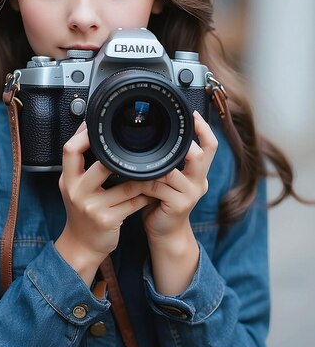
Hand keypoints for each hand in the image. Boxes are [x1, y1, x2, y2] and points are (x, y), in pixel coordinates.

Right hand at [55, 122, 153, 285]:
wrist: (81, 245)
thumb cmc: (82, 212)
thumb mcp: (74, 187)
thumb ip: (82, 166)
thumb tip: (92, 133)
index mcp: (68, 179)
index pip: (70, 150)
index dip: (84, 135)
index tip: (99, 126)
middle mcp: (77, 191)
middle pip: (101, 164)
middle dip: (121, 159)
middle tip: (138, 151)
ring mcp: (92, 207)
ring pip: (126, 185)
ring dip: (143, 179)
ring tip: (154, 172)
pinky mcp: (107, 219)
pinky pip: (133, 202)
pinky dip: (145, 196)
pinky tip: (152, 192)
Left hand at [142, 111, 217, 239]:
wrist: (165, 233)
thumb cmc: (162, 202)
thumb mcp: (169, 179)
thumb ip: (168, 162)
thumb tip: (153, 136)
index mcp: (199, 173)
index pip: (211, 146)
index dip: (204, 129)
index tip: (193, 113)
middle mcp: (200, 182)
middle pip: (200, 155)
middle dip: (184, 144)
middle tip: (168, 136)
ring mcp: (191, 194)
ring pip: (172, 170)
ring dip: (153, 167)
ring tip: (139, 162)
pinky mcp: (179, 205)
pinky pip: (159, 186)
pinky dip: (144, 182)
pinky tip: (135, 181)